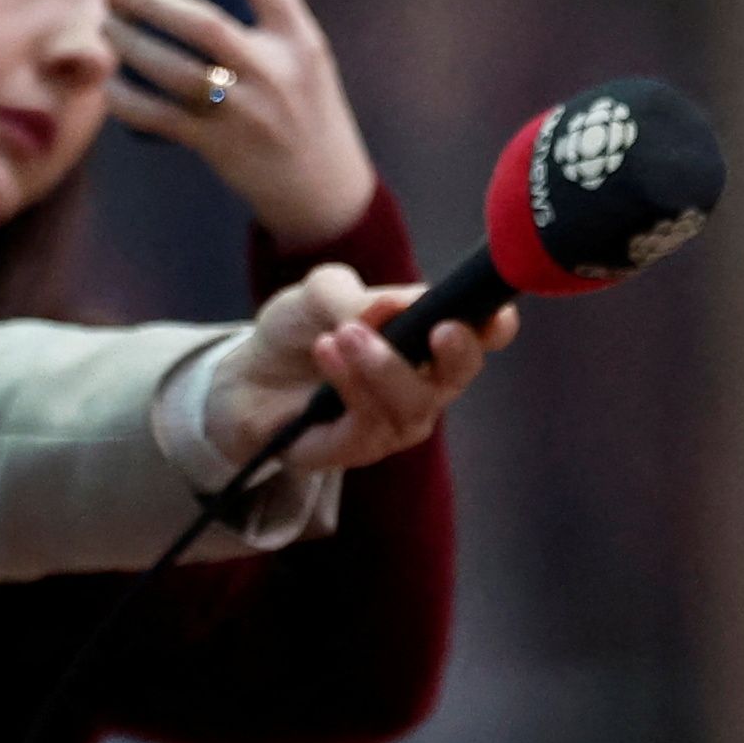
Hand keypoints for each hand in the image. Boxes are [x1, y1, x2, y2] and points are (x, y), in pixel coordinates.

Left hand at [107, 0, 382, 244]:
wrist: (324, 189)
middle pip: (201, 22)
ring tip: (108, 25)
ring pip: (171, 68)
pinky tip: (112, 82)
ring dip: (129, 42)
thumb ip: (261, 23)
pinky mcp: (216, 145)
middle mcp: (275, 71)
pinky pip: (157, 115)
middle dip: (149, 0)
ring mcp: (245, 111)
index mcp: (301, 38)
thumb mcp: (303, 59)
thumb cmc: (306, 110)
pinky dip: (126, 97)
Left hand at [199, 263, 505, 483]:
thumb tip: (396, 305)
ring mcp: (396, 422)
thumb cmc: (301, 329)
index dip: (496, 324)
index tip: (494, 312)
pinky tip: (326, 352)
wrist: (247, 376)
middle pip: (461, 374)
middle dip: (458, 352)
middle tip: (438, 328)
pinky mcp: (358, 449)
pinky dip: (349, 384)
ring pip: (414, 403)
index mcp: (431, 337)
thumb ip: (356, 296)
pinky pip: (368, 424)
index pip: (483, 333)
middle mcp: (426, 383)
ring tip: (344, 333)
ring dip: (383, 365)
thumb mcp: (321, 293)